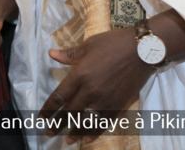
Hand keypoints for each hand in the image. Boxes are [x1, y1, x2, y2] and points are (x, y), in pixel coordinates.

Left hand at [38, 27, 153, 143]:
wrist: (143, 50)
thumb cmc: (114, 43)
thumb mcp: (89, 45)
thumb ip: (69, 54)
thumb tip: (51, 54)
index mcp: (80, 75)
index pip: (60, 96)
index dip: (48, 109)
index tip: (41, 117)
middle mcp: (90, 91)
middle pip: (70, 112)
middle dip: (58, 123)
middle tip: (49, 133)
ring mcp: (105, 100)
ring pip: (86, 121)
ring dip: (75, 132)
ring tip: (67, 140)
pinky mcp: (118, 105)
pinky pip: (103, 123)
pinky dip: (94, 132)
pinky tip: (87, 139)